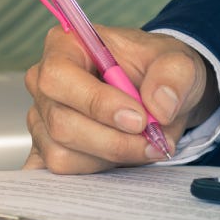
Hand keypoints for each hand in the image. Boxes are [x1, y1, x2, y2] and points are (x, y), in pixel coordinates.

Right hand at [23, 25, 218, 172]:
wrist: (157, 93)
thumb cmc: (155, 70)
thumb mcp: (178, 62)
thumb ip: (174, 75)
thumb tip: (160, 105)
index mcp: (64, 46)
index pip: (60, 77)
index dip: (97, 103)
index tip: (138, 119)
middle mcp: (44, 82)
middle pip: (61, 123)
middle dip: (113, 141)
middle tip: (152, 140)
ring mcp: (41, 118)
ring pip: (62, 154)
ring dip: (109, 158)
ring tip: (141, 146)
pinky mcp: (46, 148)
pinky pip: (58, 171)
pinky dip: (91, 173)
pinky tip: (116, 161)